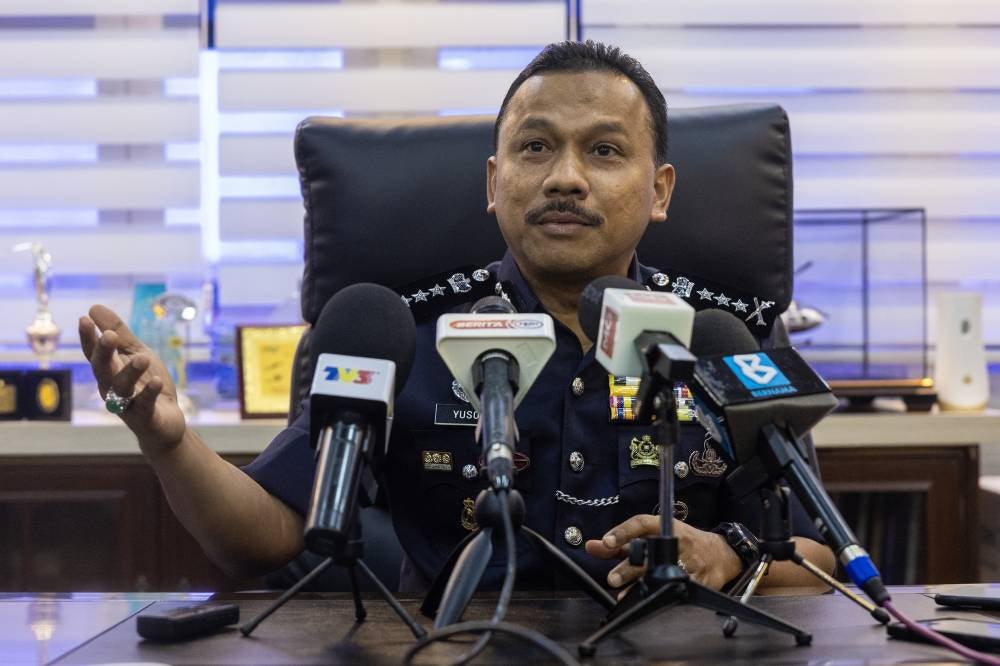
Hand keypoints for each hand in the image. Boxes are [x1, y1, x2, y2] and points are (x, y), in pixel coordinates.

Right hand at [79, 304, 186, 455]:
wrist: (165, 423)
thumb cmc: (147, 385)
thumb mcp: (136, 353)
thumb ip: (119, 333)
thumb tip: (93, 307)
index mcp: (108, 370)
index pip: (93, 353)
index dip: (88, 338)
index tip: (84, 319)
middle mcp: (112, 387)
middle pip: (102, 369)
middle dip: (104, 353)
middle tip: (110, 336)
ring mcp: (127, 404)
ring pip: (122, 387)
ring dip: (131, 372)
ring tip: (143, 357)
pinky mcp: (145, 417)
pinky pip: (144, 405)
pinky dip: (149, 393)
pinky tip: (156, 382)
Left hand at [585, 515, 741, 592]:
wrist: (720, 554)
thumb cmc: (681, 542)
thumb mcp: (652, 537)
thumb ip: (620, 543)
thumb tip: (591, 546)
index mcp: (664, 525)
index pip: (640, 524)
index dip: (622, 532)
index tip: (606, 543)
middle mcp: (676, 540)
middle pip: (649, 553)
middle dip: (628, 568)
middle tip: (611, 578)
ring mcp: (690, 560)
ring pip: (662, 573)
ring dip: (641, 586)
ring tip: (624, 595)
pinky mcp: (700, 579)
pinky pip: (678, 588)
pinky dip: (662, 595)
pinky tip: (650, 601)